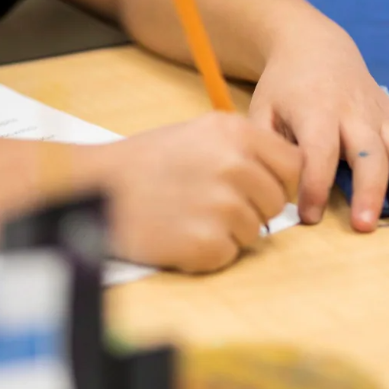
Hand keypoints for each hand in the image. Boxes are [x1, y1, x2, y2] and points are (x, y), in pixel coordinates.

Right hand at [89, 112, 300, 271]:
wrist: (95, 189)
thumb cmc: (143, 164)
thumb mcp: (197, 135)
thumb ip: (242, 150)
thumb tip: (279, 177)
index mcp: (236, 133)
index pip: (293, 165)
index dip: (279, 182)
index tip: (259, 189)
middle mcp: (235, 166)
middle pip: (276, 202)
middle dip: (252, 209)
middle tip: (211, 206)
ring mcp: (223, 206)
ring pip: (255, 232)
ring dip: (227, 231)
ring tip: (187, 216)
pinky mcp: (207, 243)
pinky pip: (228, 254)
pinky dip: (206, 252)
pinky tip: (178, 234)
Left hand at [248, 24, 388, 230]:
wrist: (315, 48)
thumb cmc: (284, 87)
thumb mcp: (262, 109)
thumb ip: (266, 147)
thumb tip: (271, 188)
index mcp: (316, 110)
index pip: (318, 150)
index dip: (315, 184)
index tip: (308, 216)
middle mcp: (354, 113)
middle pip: (367, 152)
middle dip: (369, 190)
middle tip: (365, 226)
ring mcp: (381, 116)